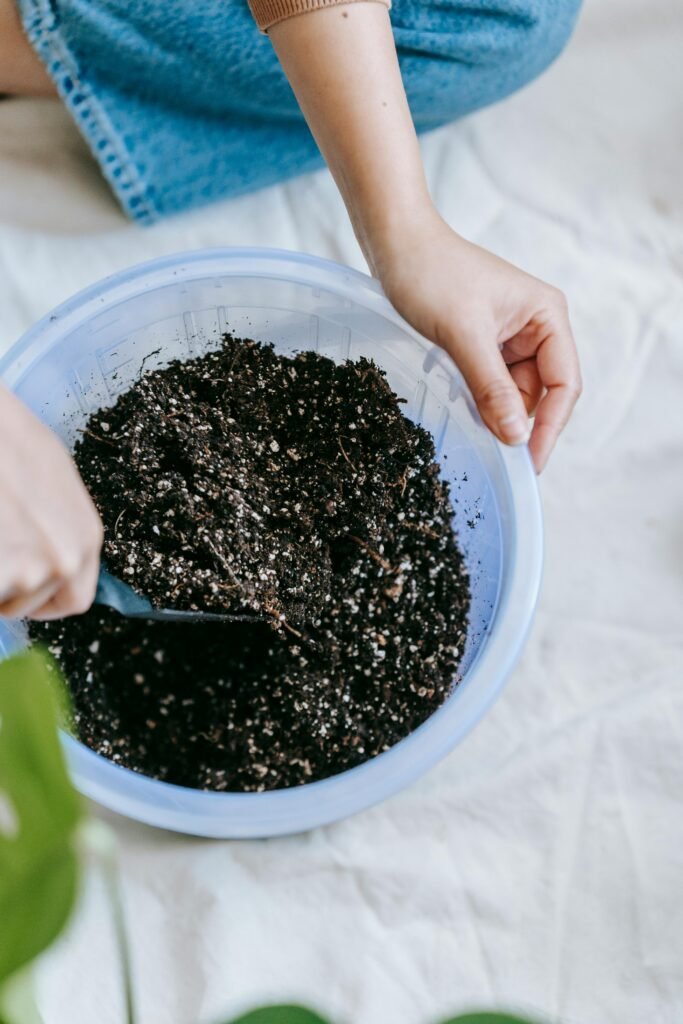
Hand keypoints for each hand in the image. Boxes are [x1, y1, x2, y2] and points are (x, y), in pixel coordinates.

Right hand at [0, 385, 102, 619]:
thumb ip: (57, 529)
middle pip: (29, 603)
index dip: (43, 599)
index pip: (74, 599)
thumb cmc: (8, 438)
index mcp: (86, 538)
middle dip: (7, 586)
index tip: (23, 589)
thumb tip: (45, 558)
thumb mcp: (52, 484)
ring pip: (2, 599)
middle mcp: (66, 559)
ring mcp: (29, 570)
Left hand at [372, 209, 581, 471]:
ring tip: (463, 413)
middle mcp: (536, 327)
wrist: (395, 243)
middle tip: (489, 451)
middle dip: (514, 420)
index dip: (550, 427)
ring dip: (490, 409)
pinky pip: (488, 384)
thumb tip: (517, 437)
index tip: (529, 464)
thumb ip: (491, 388)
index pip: (564, 384)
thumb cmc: (431, 273)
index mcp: (547, 316)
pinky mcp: (484, 345)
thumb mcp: (463, 335)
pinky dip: (475, 398)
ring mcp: (509, 337)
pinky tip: (456, 401)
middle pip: (538, 394)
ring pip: (511, 394)